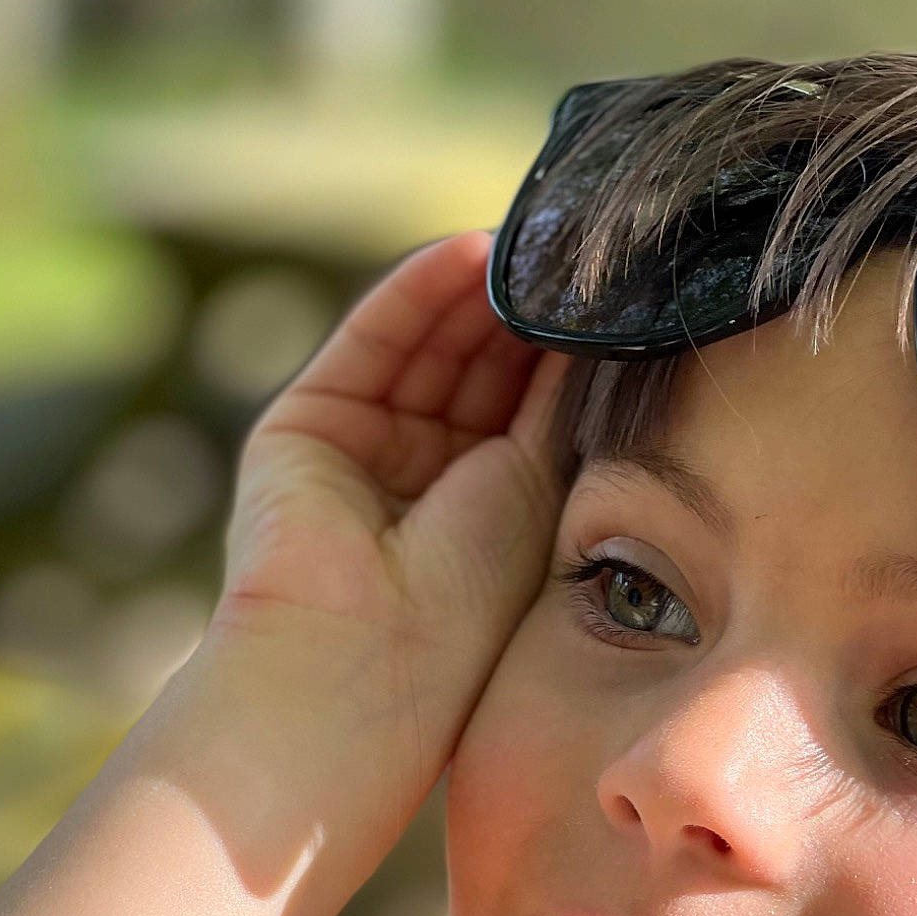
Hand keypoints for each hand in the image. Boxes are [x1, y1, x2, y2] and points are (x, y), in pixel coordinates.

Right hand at [212, 230, 566, 811]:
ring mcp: (358, 451)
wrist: (363, 671)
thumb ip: (555, 407)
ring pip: (429, 348)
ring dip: (481, 294)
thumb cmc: (466, 614)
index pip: (520, 406)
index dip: (560, 351)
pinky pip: (371, 344)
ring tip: (539, 244)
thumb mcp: (536, 488)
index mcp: (477, 513)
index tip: (613, 293)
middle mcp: (417, 480)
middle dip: (524, 312)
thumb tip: (598, 328)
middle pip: (475, 368)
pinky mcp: (304, 426)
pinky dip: (419, 294)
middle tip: (581, 250)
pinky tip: (472, 255)